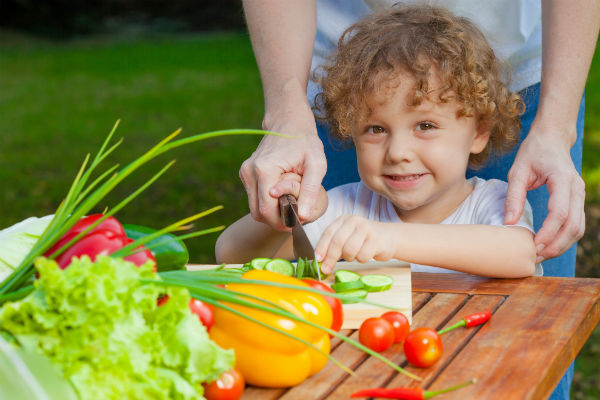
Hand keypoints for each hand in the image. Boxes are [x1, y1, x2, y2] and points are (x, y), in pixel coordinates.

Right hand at [239, 101, 326, 229]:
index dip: (283, 221)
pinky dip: (268, 203)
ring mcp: (244, 173)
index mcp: (264, 170)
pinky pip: (255, 199)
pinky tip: (284, 194)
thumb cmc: (305, 142)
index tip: (300, 219)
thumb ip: (310, 191)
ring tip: (292, 201)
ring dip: (273, 212)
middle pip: (258, 213)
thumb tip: (303, 216)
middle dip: (278, 220)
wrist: (289, 123)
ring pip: (255, 209)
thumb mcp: (317, 165)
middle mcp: (249, 172)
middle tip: (297, 214)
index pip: (267, 210)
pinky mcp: (245, 174)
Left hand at [315, 215, 395, 273]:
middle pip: (338, 242)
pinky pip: (362, 256)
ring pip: (350, 250)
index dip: (321, 247)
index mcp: (344, 219)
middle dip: (330, 258)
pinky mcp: (376, 240)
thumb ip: (334, 246)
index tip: (317, 260)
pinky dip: (362, 259)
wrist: (389, 238)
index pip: (329, 233)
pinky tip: (366, 254)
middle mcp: (354, 221)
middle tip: (326, 269)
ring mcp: (366, 229)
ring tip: (354, 255)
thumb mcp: (347, 238)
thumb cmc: (364, 240)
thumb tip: (320, 261)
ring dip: (349, 258)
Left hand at [504, 126, 584, 262]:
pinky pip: (576, 224)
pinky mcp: (578, 200)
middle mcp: (577, 188)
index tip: (533, 246)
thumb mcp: (517, 171)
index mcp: (562, 179)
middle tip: (534, 257)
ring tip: (540, 255)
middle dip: (555, 245)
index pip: (560, 213)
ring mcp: (580, 195)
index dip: (548, 233)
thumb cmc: (533, 152)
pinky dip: (565, 238)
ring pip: (578, 228)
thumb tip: (509, 223)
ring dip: (561, 245)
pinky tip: (548, 245)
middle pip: (573, 226)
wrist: (552, 138)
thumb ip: (513, 196)